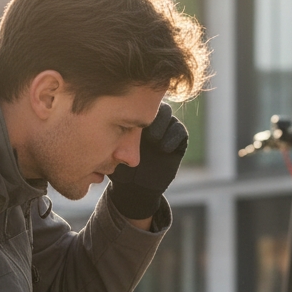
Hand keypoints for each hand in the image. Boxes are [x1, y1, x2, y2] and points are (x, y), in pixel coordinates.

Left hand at [108, 103, 187, 219]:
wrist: (135, 187)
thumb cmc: (119, 167)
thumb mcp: (112, 152)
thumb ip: (112, 138)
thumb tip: (113, 124)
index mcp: (134, 118)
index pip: (137, 104)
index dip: (135, 109)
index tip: (130, 121)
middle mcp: (151, 120)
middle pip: (153, 106)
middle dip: (150, 115)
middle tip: (144, 128)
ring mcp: (166, 129)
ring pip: (168, 116)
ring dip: (162, 125)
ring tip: (153, 139)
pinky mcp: (179, 141)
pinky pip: (180, 132)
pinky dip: (173, 136)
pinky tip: (163, 148)